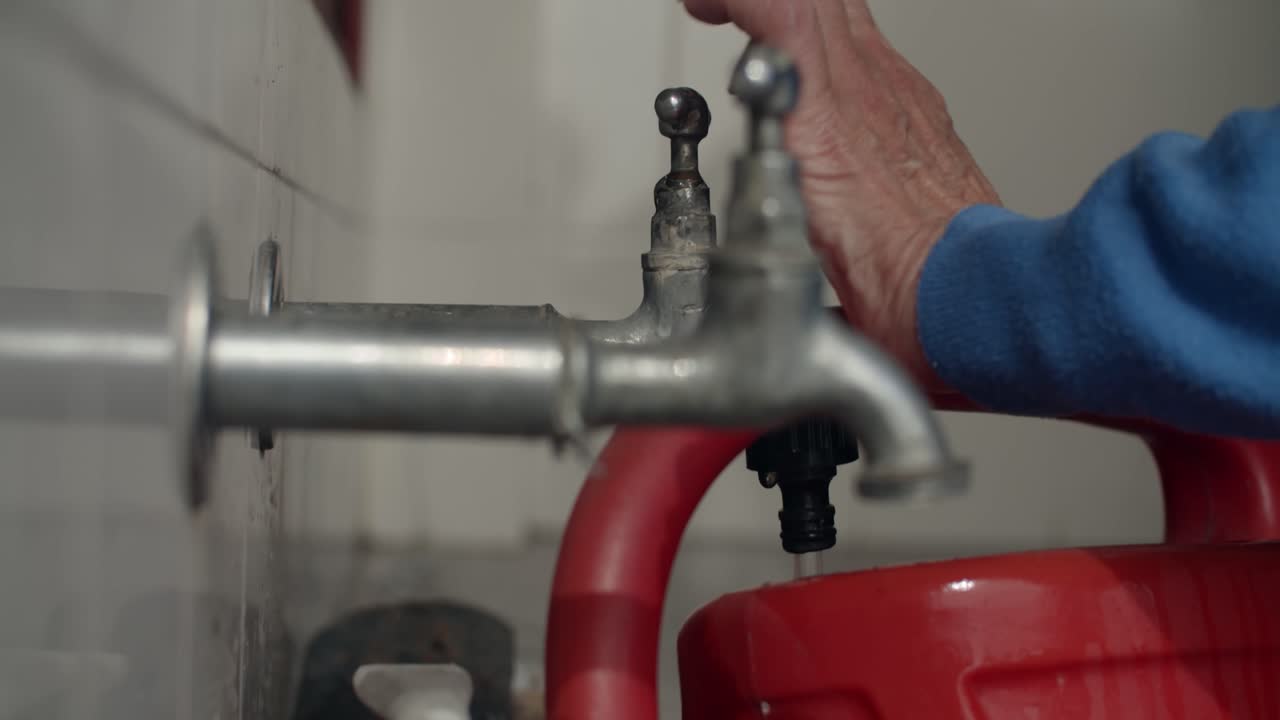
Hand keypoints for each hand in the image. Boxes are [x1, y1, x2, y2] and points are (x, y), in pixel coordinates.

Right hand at [685, 0, 999, 389]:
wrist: (978, 298)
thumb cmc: (903, 290)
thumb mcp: (796, 259)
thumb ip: (758, 229)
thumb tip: (725, 251)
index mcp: (828, 127)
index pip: (786, 13)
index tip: (703, 6)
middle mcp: (870, 96)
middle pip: (817, 0)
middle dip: (758, 1)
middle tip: (719, 11)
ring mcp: (901, 97)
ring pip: (845, 14)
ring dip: (792, 15)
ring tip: (755, 34)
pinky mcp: (921, 113)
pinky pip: (869, 50)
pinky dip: (825, 47)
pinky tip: (812, 84)